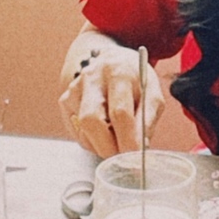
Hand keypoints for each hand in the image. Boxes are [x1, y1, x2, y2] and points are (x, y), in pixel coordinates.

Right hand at [58, 31, 165, 156]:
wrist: (113, 59)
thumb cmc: (136, 80)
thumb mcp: (152, 93)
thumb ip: (147, 120)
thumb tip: (139, 149)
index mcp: (118, 72)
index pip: (119, 113)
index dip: (127, 140)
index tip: (135, 158)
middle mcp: (91, 78)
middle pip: (92, 121)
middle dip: (108, 147)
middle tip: (122, 158)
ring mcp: (74, 88)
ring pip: (83, 130)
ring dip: (102, 145)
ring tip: (117, 139)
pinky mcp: (65, 100)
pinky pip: (77, 132)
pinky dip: (92, 141)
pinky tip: (104, 132)